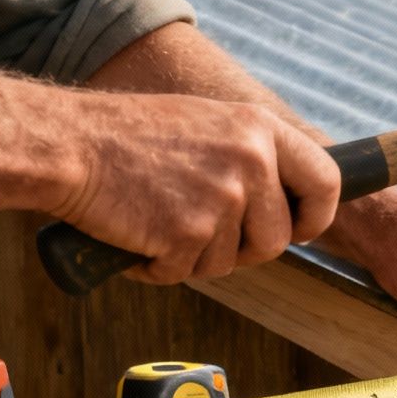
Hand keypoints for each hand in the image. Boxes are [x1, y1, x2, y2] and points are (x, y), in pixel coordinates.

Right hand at [49, 95, 340, 283]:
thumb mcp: (209, 125)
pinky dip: (158, 266)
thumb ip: (251, 157)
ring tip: (159, 221)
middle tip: (200, 232)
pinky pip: (186, 272)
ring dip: (195, 257)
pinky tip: (136, 234)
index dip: (315, 216)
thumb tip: (286, 203)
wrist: (69, 144)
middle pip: (278, 239)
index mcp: (260, 128)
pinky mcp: (188, 231)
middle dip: (243, 249)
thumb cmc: (130, 137)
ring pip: (231, 262)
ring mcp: (221, 197)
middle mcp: (250, 160)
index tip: (297, 230)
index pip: (327, 182)